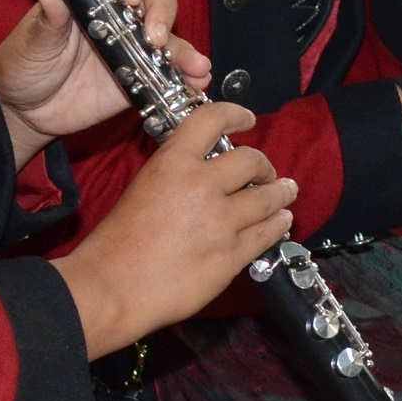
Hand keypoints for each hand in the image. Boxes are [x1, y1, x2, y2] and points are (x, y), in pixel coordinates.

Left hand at [0, 0, 206, 157]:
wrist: (25, 111)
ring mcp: (133, 44)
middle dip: (163, 9)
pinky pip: (170, 72)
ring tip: (193, 65)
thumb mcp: (31, 41)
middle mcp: (118, 13)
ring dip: (185, 47)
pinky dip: (188, 75)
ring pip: (170, 33)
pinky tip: (197, 82)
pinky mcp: (141, 76)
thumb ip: (47, 18)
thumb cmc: (23, 65)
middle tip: (156, 35)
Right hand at [52, 101, 292, 356]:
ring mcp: (221, 221)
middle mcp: (202, 185)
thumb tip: (202, 170)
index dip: (235, 114)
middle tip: (267, 172)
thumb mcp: (142, 187)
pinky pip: (266, 234)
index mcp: (173, 162)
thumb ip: (175, 173)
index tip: (248, 119)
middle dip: (264, 166)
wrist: (113, 287)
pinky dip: (278, 225)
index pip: (212, 120)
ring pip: (267, 199)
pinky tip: (281, 223)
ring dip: (281, 193)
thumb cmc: (117, 242)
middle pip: (251, 161)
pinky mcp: (232, 255)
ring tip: (288, 191)